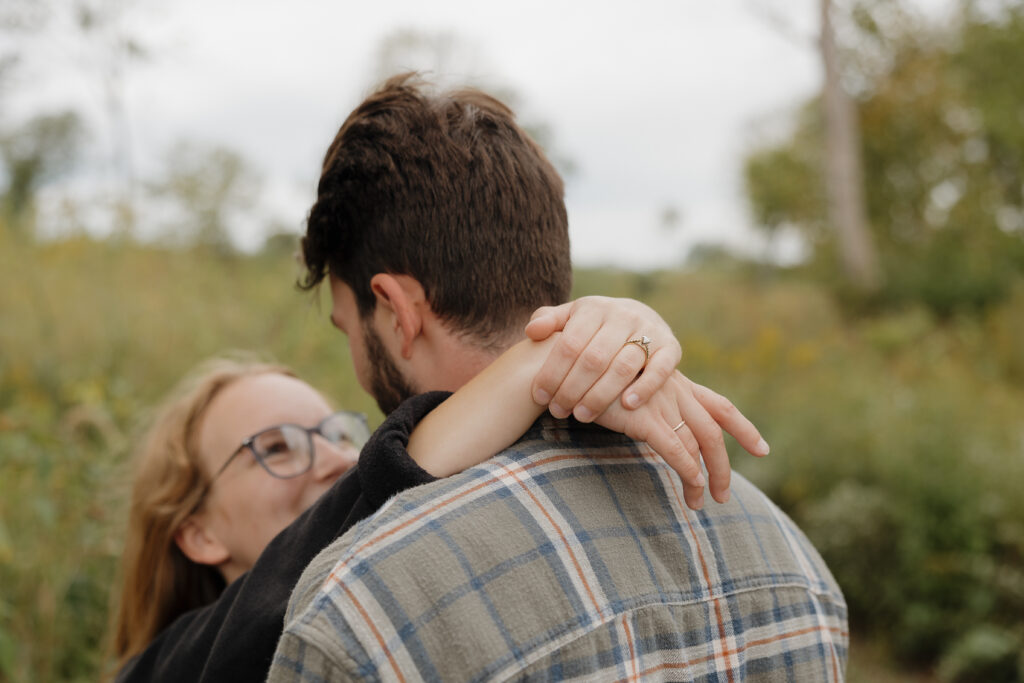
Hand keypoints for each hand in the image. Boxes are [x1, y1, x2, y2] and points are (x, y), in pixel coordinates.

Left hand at [525, 296, 681, 420]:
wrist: (639, 315)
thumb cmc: (594, 325)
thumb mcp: (570, 317)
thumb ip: (548, 321)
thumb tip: (531, 332)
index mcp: (593, 308)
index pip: (569, 344)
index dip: (552, 373)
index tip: (539, 397)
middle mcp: (622, 316)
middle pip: (594, 358)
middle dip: (572, 389)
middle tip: (558, 412)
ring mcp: (649, 330)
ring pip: (623, 367)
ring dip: (601, 395)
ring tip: (582, 416)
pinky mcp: (671, 346)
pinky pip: (660, 369)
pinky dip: (645, 388)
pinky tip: (627, 406)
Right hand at [595, 371, 769, 509]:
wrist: (568, 360)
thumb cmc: (590, 374)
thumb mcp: (626, 384)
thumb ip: (643, 401)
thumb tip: (650, 425)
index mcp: (676, 383)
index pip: (719, 406)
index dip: (743, 428)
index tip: (762, 449)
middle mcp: (675, 390)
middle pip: (714, 431)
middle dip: (724, 466)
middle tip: (723, 495)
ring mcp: (661, 401)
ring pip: (698, 443)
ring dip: (703, 478)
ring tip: (699, 503)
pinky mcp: (644, 416)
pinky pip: (675, 447)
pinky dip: (687, 468)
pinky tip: (693, 483)